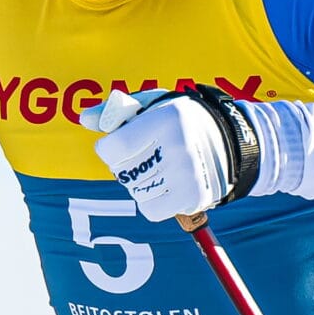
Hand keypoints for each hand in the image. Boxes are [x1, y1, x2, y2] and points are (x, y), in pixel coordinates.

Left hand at [80, 85, 260, 221]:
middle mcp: (179, 148)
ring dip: (135, 183)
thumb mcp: (151, 104)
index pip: (115, 147)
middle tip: (137, 156)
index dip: (107, 148)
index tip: (114, 145)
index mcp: (167, 119)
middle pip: (122, 171)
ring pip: (135, 192)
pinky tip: (162, 185)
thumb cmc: (180, 119)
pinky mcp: (194, 198)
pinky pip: (151, 210)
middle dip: (122, 165)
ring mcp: (188, 176)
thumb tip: (83, 119)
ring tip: (152, 168)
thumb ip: (115, 112)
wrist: (230, 140)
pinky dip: (150, 201)